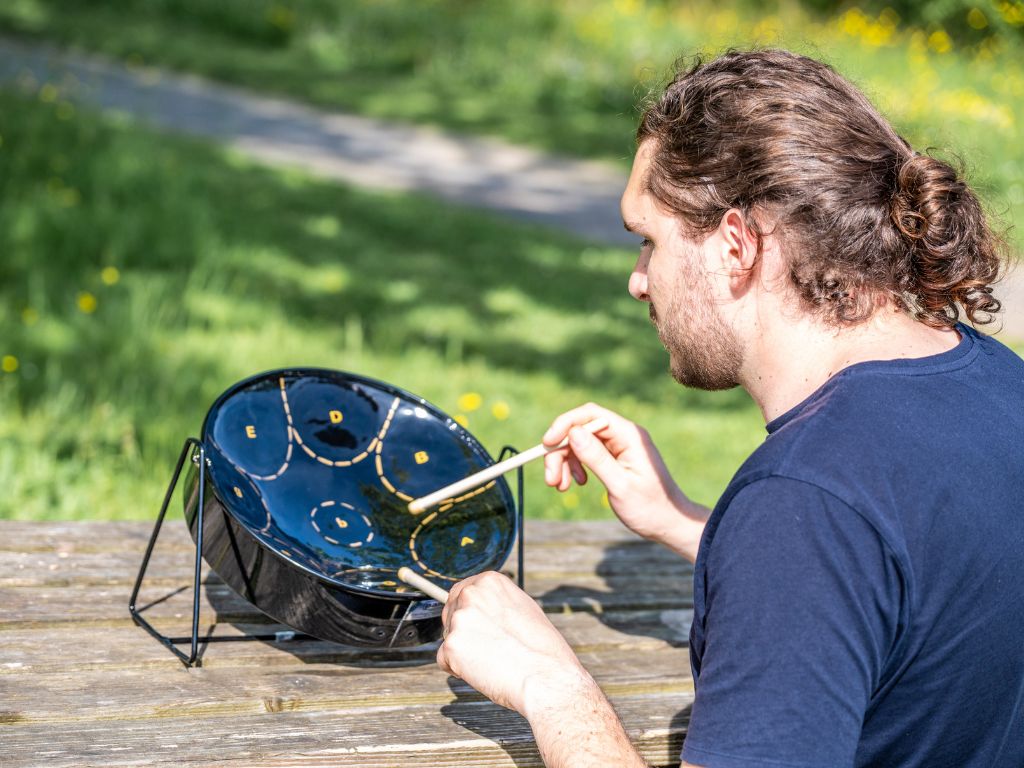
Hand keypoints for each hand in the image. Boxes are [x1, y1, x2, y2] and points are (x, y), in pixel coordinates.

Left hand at [436, 571, 594, 716]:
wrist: (547, 678)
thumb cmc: (543, 650)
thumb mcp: (522, 608)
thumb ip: (496, 603)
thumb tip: (481, 609)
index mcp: (489, 581)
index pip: (460, 592)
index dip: (468, 614)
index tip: (477, 627)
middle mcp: (471, 594)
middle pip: (450, 614)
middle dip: (462, 632)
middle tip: (487, 648)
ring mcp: (460, 619)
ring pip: (448, 638)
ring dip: (463, 652)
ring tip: (492, 660)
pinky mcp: (451, 646)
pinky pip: (444, 660)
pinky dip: (457, 670)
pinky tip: (483, 671)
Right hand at [542, 403, 709, 560]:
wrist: (668, 524)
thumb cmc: (649, 507)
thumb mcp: (620, 485)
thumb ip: (596, 458)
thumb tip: (573, 432)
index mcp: (629, 435)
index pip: (590, 415)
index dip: (565, 425)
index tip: (547, 444)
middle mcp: (623, 435)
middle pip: (580, 430)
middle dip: (561, 452)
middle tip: (551, 479)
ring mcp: (618, 446)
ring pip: (579, 443)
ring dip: (564, 462)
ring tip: (561, 486)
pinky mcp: (614, 458)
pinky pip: (586, 454)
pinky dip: (575, 467)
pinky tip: (576, 484)